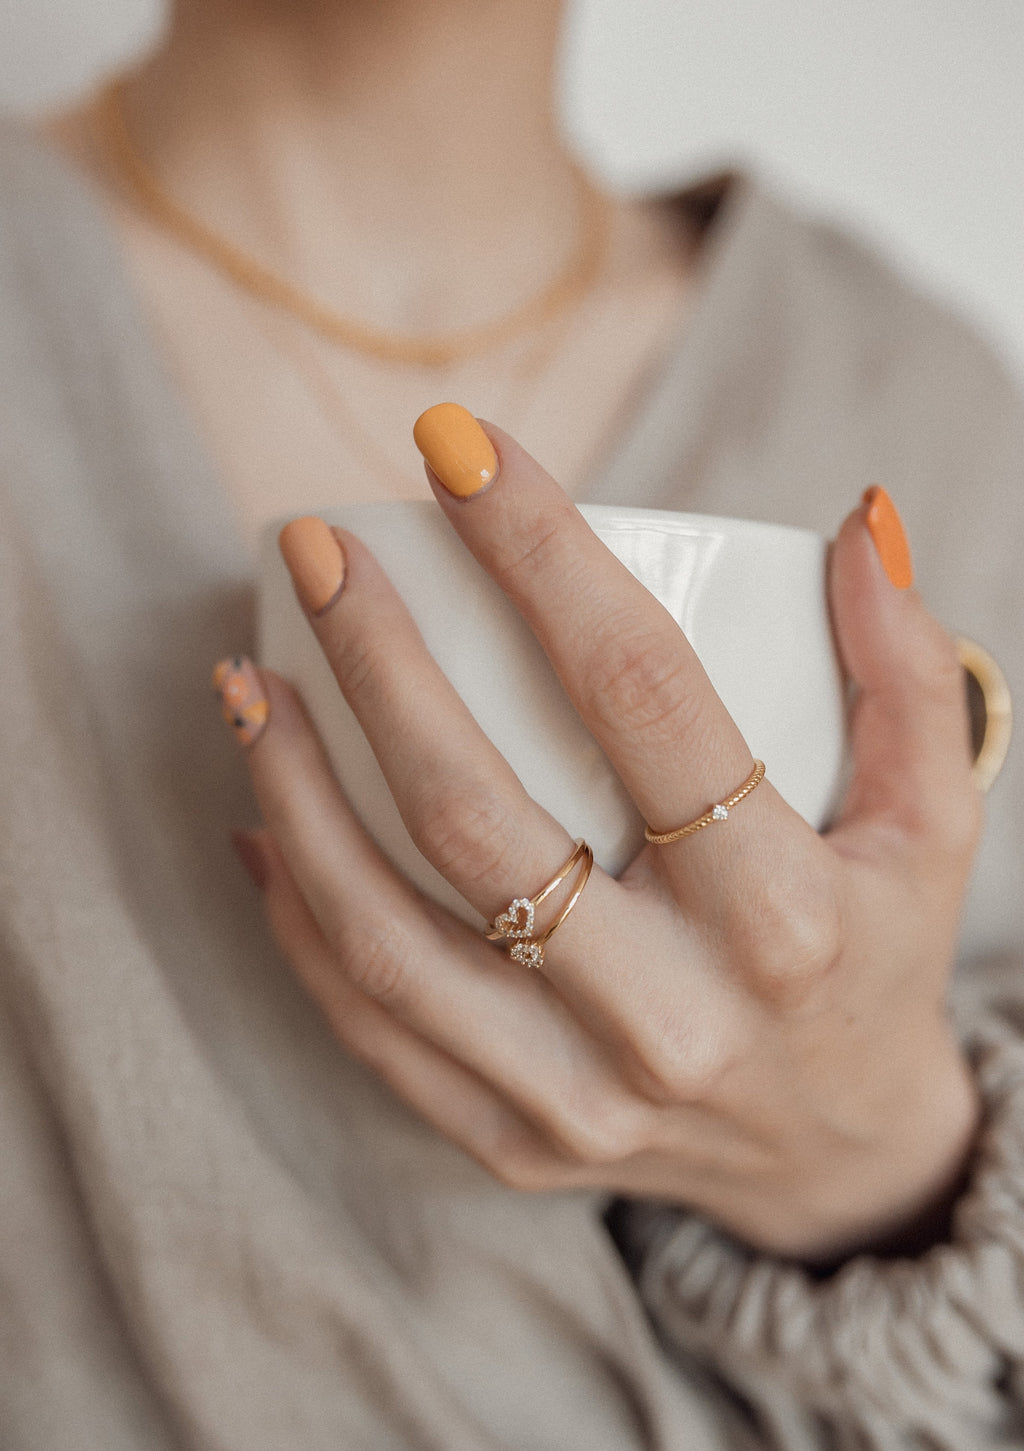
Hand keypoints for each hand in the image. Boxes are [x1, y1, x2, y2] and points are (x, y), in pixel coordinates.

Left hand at [218, 408, 981, 1265]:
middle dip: (377, 659)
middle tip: (316, 550)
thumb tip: (855, 519)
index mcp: (783, 915)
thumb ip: (909, 674)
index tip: (457, 448)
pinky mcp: (516, 1142)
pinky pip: (373, 1025)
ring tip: (247, 683)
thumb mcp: (931, 824)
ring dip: (293, 794)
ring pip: (388, 938)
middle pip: (479, 817)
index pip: (643, 693)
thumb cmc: (877, 956)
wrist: (837, 1157)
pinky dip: (300, 917)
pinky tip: (261, 824)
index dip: (542, 551)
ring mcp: (581, 1098)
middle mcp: (675, 1018)